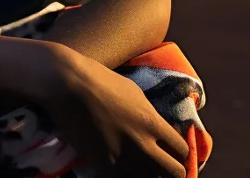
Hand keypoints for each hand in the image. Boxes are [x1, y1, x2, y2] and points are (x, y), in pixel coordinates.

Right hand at [38, 46, 189, 177]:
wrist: (66, 85)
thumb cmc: (100, 80)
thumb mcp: (135, 94)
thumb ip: (151, 116)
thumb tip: (161, 129)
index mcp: (152, 123)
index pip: (183, 150)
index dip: (182, 153)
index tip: (176, 153)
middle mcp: (142, 144)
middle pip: (175, 172)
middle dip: (174, 170)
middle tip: (166, 166)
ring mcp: (122, 158)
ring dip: (151, 174)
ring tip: (145, 168)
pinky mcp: (102, 165)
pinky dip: (127, 176)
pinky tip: (124, 170)